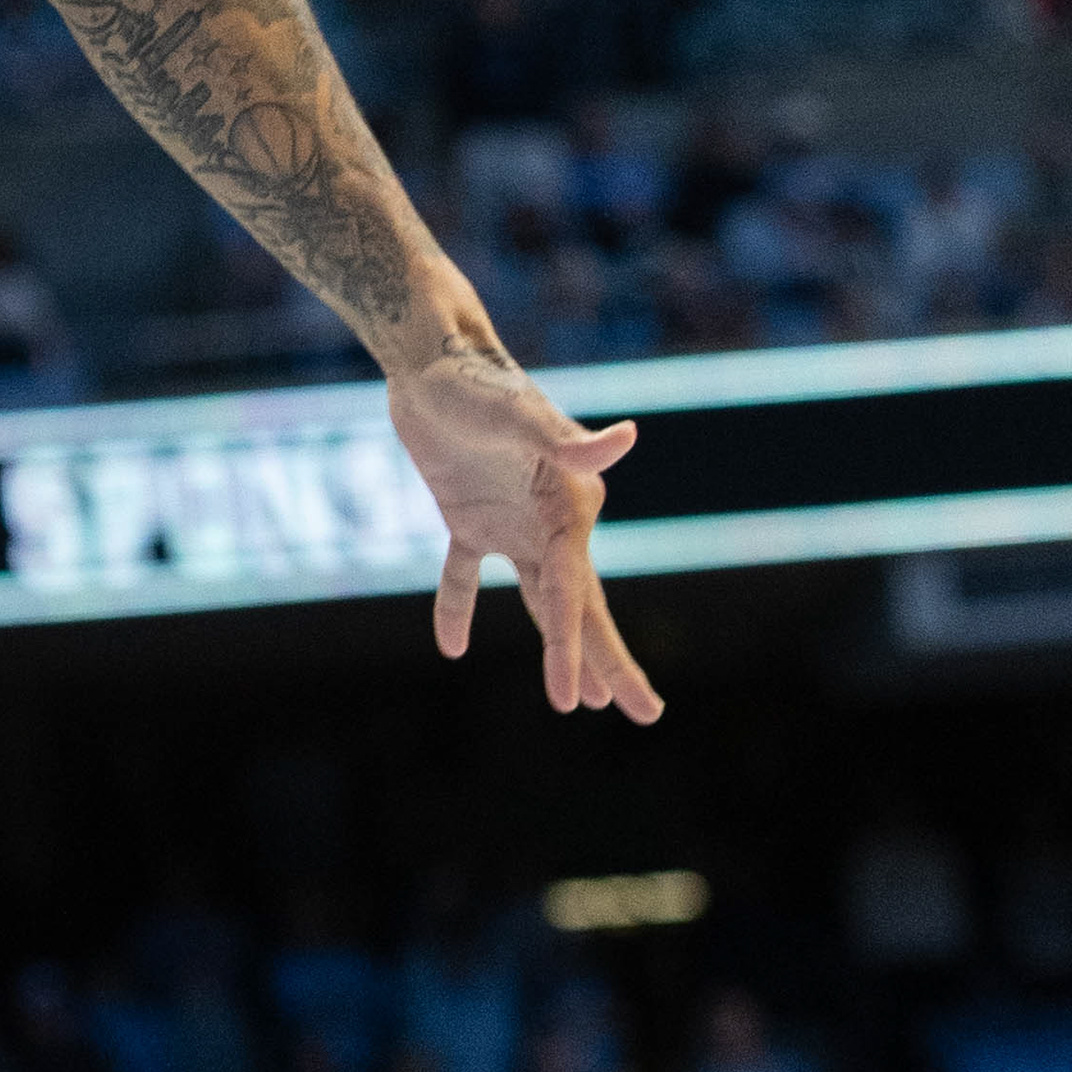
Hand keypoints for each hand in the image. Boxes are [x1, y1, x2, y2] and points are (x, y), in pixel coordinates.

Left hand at [386, 338, 661, 718]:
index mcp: (570, 509)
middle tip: (644, 716)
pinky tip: (450, 646)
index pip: (576, 595)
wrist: (427, 355)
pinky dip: (456, 607)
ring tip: (583, 699)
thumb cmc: (474, 383)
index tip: (576, 702)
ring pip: (540, 600)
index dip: (575, 651)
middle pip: (580, 608)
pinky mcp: (468, 515)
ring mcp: (510, 522)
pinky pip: (465, 574)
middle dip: (607, 665)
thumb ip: (566, 440)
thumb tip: (627, 438)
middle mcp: (550, 521)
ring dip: (559, 646)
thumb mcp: (516, 414)